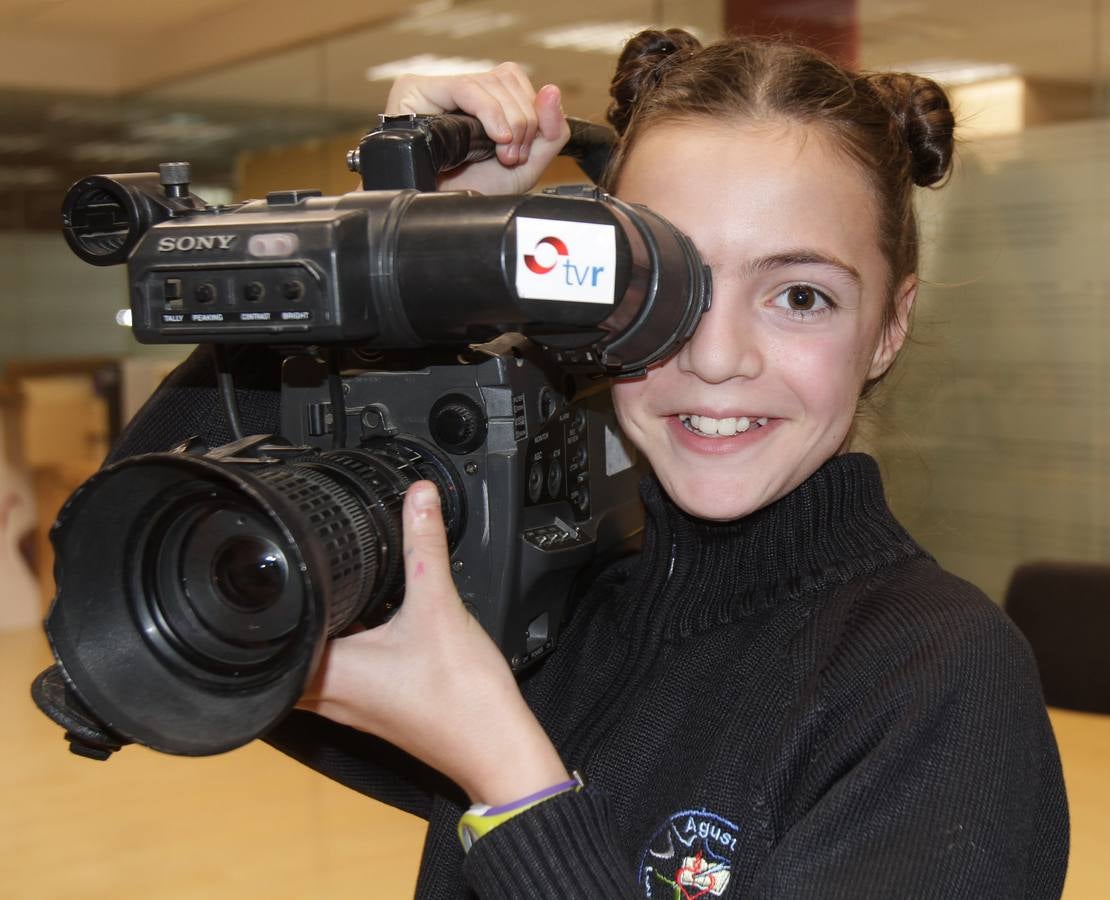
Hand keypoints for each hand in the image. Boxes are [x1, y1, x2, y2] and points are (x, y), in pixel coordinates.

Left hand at [297, 480, 569, 805]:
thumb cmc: (461, 695)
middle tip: (297, 572)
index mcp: (328, 673)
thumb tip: (418, 497)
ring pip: (311, 664)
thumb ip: (424, 545)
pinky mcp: (372, 710)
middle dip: (294, 613)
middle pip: (288, 649)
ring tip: (327, 591)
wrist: (495, 747)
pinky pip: (340, 674)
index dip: (270, 602)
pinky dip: (345, 648)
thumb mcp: (439, 605)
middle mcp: (328, 697)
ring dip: (320, 633)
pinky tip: (366, 624)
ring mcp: (349, 708)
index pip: (272, 635)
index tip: (269, 568)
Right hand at [386, 62, 570, 193]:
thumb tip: (553, 90)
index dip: (531, 110)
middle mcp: (460, 92)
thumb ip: (552, 131)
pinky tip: (495, 137)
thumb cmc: (477, 192)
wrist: (445, 214)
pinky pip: (466, 87)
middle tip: (512, 155)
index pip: (515, 80)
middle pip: (507, 77)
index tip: (524, 150)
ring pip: (490, 80)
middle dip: (523, 120)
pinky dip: (490, 112)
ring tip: (500, 153)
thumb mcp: (528, 165)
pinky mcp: (417, 90)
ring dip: (508, 120)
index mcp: (483, 102)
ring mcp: (438, 89)